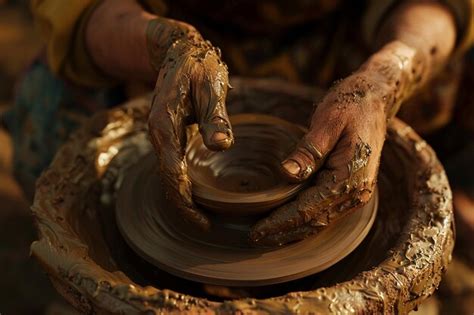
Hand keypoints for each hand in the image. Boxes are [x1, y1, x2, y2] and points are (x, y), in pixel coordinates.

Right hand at [147, 20, 232, 229]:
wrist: (178, 50)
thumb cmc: (197, 66)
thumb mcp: (209, 86)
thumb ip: (215, 116)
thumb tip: (221, 146)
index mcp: (164, 126)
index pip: (171, 174)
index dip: (184, 202)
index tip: (202, 222)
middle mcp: (159, 135)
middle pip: (167, 181)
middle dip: (183, 207)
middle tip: (206, 227)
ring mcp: (162, 136)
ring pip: (169, 175)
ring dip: (183, 198)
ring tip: (205, 216)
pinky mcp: (169, 135)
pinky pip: (173, 165)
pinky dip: (184, 183)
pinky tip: (200, 192)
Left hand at [250, 71, 387, 245]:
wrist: (375, 99)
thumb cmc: (351, 105)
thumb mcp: (329, 121)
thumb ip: (309, 150)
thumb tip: (287, 174)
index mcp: (351, 177)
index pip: (309, 209)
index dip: (281, 222)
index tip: (257, 230)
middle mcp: (356, 192)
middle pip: (314, 222)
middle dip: (283, 231)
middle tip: (255, 237)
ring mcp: (355, 193)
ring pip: (320, 221)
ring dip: (293, 231)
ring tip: (267, 236)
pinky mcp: (350, 189)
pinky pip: (325, 212)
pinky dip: (304, 221)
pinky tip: (287, 224)